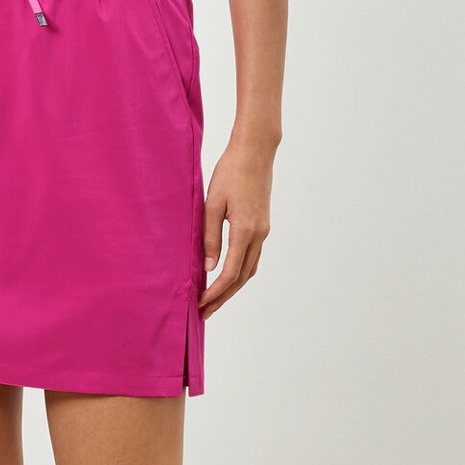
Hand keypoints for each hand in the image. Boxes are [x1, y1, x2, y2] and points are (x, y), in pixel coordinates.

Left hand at [199, 141, 272, 316]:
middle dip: (223, 298)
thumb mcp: (212, 205)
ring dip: (232, 287)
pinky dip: (240, 271)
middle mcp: (259, 235)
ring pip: (250, 269)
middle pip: (242, 278)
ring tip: (214, 299)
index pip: (229, 273)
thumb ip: (210, 237)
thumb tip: (208, 268)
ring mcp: (263, 231)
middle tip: (205, 312)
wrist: (255, 152)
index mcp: (245, 231)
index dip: (215, 293)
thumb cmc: (230, 172)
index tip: (200, 304)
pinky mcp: (263, 225)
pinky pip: (252, 256)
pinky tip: (227, 276)